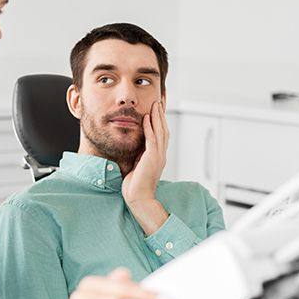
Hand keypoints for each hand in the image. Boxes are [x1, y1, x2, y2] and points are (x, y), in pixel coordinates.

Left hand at [122, 102, 169, 234]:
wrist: (138, 199)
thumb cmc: (135, 186)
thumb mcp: (137, 165)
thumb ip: (138, 154)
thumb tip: (135, 145)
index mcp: (158, 156)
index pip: (161, 133)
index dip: (160, 119)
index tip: (158, 107)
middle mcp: (161, 154)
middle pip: (164, 129)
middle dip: (162, 113)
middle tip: (161, 99)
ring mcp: (158, 156)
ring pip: (160, 131)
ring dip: (158, 116)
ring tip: (156, 103)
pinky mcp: (152, 159)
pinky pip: (152, 139)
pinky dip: (150, 127)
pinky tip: (148, 117)